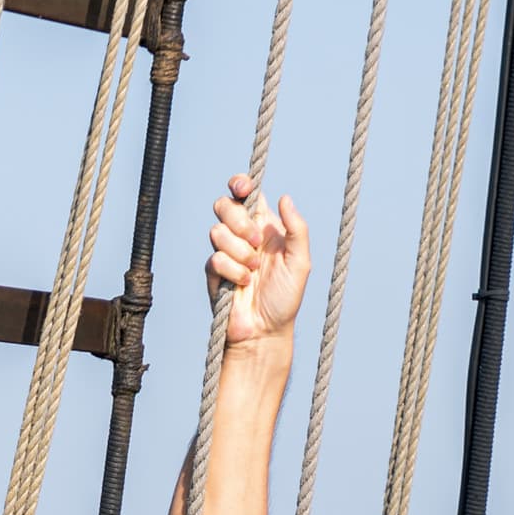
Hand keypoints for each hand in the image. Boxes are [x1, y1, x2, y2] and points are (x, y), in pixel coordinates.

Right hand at [205, 174, 310, 342]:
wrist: (264, 330)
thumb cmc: (285, 298)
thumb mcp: (300, 262)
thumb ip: (297, 229)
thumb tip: (285, 197)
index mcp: (264, 227)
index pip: (246, 195)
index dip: (240, 184)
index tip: (243, 188)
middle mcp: (242, 236)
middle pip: (225, 206)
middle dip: (239, 220)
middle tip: (255, 241)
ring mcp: (226, 253)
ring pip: (217, 231)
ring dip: (239, 252)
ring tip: (253, 270)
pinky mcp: (213, 272)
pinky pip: (215, 259)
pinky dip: (232, 271)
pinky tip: (243, 284)